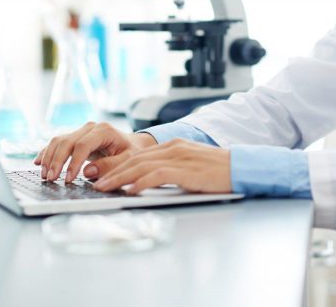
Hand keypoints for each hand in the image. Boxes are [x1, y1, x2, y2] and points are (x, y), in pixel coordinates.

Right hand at [34, 122, 154, 182]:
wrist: (133, 144)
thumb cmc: (131, 153)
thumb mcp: (127, 160)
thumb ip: (110, 166)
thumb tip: (87, 172)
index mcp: (104, 130)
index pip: (82, 145)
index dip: (73, 162)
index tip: (68, 179)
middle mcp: (90, 127)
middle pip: (67, 141)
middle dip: (56, 161)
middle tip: (50, 178)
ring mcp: (81, 131)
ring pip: (59, 140)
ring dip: (49, 157)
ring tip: (44, 175)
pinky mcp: (75, 137)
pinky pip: (57, 142)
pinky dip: (47, 152)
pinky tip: (38, 162)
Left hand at [91, 138, 231, 195]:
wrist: (241, 167)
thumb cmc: (217, 171)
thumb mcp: (189, 166)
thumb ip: (170, 170)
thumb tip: (146, 182)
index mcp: (172, 145)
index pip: (138, 155)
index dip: (116, 164)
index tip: (101, 174)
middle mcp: (172, 147)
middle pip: (134, 159)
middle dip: (111, 171)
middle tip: (94, 182)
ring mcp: (179, 157)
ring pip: (141, 166)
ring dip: (119, 178)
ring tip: (104, 188)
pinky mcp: (185, 169)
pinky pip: (157, 175)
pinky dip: (141, 182)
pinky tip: (130, 191)